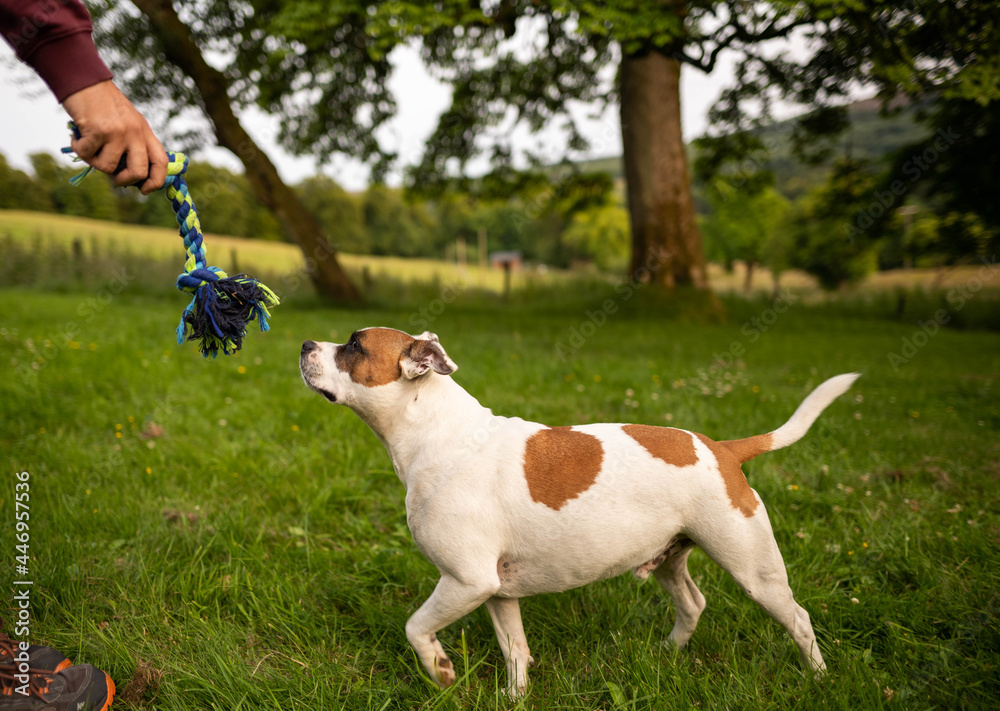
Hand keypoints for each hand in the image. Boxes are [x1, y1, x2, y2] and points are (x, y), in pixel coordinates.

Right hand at [62, 80, 167, 194]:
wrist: (84, 81)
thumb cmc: (104, 105)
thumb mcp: (128, 123)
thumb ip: (133, 145)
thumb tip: (131, 177)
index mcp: (145, 132)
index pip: (161, 162)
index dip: (156, 181)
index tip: (145, 190)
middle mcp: (135, 133)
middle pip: (138, 172)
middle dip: (124, 180)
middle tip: (114, 177)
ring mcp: (118, 132)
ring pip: (108, 167)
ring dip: (93, 161)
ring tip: (89, 145)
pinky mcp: (98, 130)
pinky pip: (86, 155)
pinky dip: (78, 148)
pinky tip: (77, 136)